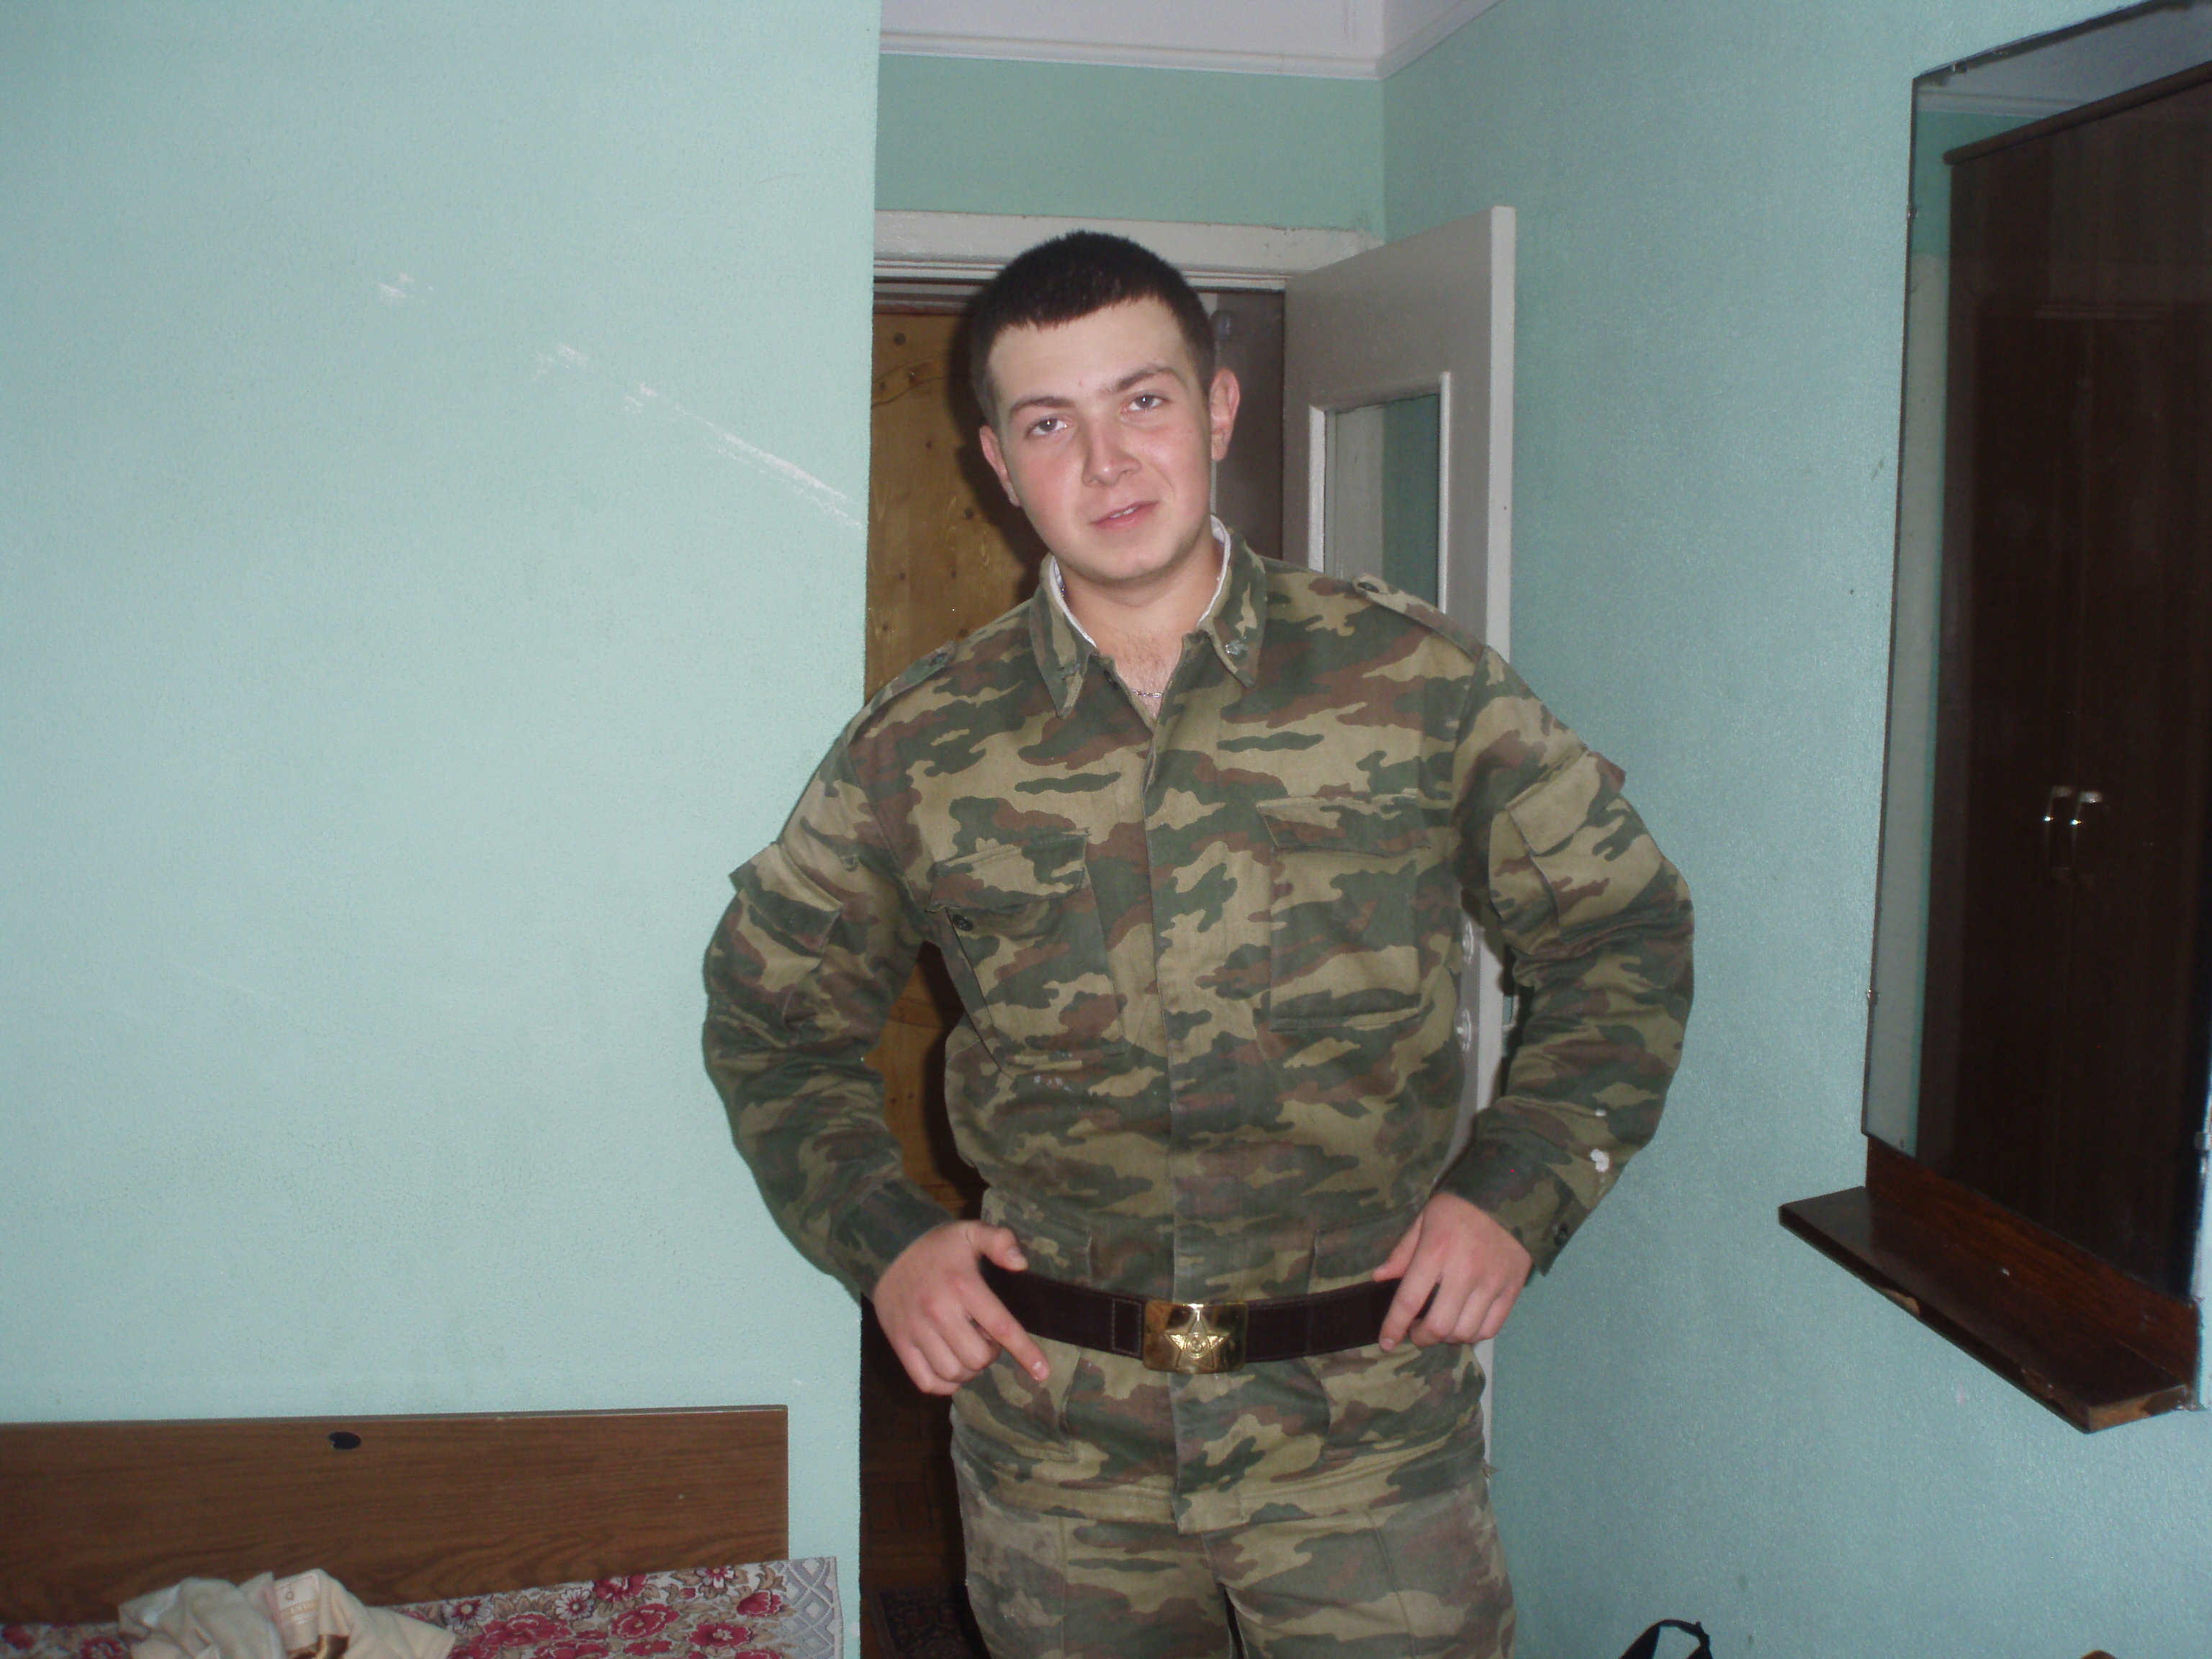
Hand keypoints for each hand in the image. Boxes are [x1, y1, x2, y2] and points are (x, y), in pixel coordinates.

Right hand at [872, 1221, 1048, 1395]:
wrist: (887, 1250)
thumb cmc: (937, 1246)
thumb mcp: (970, 1232)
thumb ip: (999, 1241)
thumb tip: (1021, 1263)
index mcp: (963, 1286)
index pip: (1001, 1326)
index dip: (1024, 1352)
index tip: (1041, 1372)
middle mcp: (939, 1312)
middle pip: (978, 1358)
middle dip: (990, 1354)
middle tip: (986, 1338)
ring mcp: (916, 1331)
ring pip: (954, 1373)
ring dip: (969, 1370)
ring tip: (968, 1350)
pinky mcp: (900, 1344)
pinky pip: (927, 1381)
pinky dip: (945, 1384)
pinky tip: (951, 1368)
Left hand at [1371, 1192, 1533, 1350]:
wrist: (1510, 1195)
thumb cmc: (1460, 1206)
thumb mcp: (1425, 1219)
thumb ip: (1402, 1251)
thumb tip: (1379, 1277)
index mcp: (1435, 1252)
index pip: (1408, 1301)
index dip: (1394, 1327)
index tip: (1386, 1342)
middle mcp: (1463, 1272)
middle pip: (1439, 1326)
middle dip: (1421, 1337)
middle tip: (1416, 1332)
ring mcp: (1491, 1284)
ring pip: (1465, 1332)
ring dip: (1447, 1337)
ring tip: (1440, 1326)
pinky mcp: (1512, 1290)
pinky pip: (1491, 1328)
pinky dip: (1473, 1335)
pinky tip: (1464, 1325)